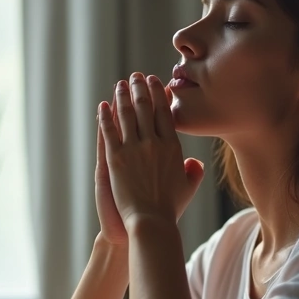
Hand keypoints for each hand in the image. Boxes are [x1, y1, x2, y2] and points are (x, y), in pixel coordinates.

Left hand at [98, 72, 204, 227]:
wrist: (151, 222)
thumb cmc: (170, 208)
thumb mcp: (187, 188)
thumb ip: (193, 172)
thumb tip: (196, 161)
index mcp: (172, 146)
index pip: (164, 112)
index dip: (159, 94)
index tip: (155, 81)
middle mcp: (153, 142)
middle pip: (146, 107)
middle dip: (140, 88)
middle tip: (136, 76)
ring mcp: (133, 149)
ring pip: (127, 114)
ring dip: (123, 96)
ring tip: (120, 85)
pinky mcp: (115, 158)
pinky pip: (109, 131)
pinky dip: (105, 116)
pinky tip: (103, 106)